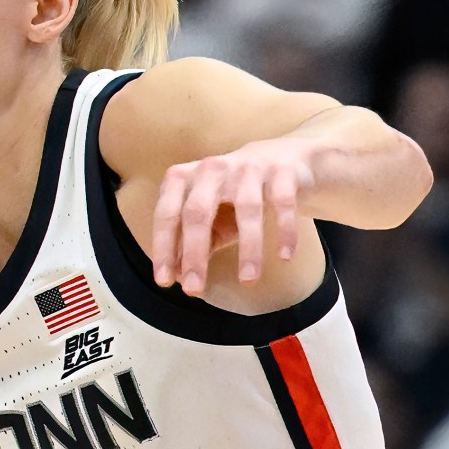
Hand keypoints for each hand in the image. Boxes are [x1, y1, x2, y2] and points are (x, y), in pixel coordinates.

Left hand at [151, 138, 316, 295]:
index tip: (165, 281)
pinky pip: (283, 204)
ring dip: (248, 249)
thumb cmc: (235, 196)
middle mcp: (212, 169)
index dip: (164, 248)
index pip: (168, 214)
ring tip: (248, 281)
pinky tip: (284, 258)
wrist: (284, 159)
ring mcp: (248, 167)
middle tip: (194, 290)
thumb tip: (176, 276)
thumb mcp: (210, 217)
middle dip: (194, 254)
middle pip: (198, 212)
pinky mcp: (282, 170)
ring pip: (247, 209)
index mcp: (186, 178)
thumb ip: (191, 242)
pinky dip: (285, 231)